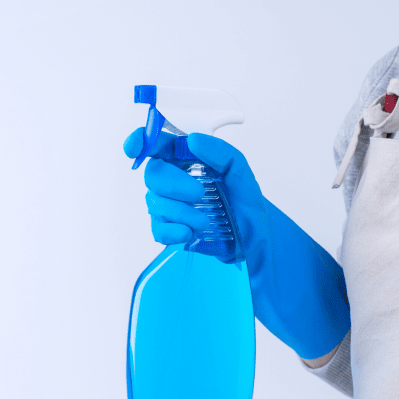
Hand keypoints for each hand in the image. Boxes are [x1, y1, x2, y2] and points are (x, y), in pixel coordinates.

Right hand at [124, 129, 350, 359]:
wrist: (260, 257)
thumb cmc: (253, 216)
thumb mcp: (245, 180)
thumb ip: (222, 155)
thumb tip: (193, 141)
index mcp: (194, 164)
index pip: (160, 144)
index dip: (143, 140)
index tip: (138, 147)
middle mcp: (180, 184)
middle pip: (153, 173)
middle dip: (173, 184)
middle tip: (200, 196)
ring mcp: (175, 210)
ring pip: (153, 202)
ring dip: (179, 211)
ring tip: (206, 222)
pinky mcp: (174, 234)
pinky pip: (157, 229)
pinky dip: (172, 231)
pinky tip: (190, 235)